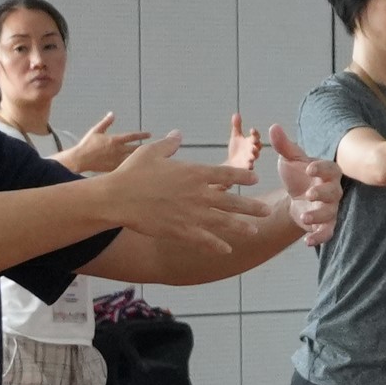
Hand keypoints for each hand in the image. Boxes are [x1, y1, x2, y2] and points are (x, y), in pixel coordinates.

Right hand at [58, 111, 142, 173]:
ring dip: (141, 158)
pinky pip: (127, 168)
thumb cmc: (87, 145)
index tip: (149, 134)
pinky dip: (133, 167)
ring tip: (149, 158)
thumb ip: (106, 122)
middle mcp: (118, 150)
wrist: (80, 159)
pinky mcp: (115, 169)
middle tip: (153, 148)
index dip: (142, 134)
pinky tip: (138, 168)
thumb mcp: (96, 131)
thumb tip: (112, 114)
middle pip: (136, 149)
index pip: (132, 136)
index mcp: (115, 140)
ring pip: (134, 159)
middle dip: (145, 148)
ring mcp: (117, 161)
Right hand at [102, 131, 270, 261]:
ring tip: (255, 231)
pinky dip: (217, 245)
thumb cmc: (132, 172)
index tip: (254, 178)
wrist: (118, 198)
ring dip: (240, 227)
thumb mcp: (152, 151)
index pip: (227, 173)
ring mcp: (192, 214)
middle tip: (267, 210)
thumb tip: (178, 134)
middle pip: (233, 201)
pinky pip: (205, 240)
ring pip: (224, 223)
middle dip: (252, 206)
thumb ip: (169, 144)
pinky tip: (227, 250)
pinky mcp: (181, 231)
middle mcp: (199, 194)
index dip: (243, 175)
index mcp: (194, 172)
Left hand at [222, 113, 261, 177]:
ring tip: (252, 155)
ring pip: (254, 157)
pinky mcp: (246, 168)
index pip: (255, 136)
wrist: (233, 164)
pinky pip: (249, 168)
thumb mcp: (236, 136)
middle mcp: (252, 150)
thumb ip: (237, 126)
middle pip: (257, 147)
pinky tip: (248, 166)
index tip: (252, 130)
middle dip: (256, 145)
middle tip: (254, 144)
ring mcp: (250, 159)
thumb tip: (236, 114)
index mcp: (251, 142)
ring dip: (253, 156)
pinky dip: (249, 167)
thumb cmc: (237, 149)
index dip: (255, 133)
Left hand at [266, 125, 341, 245]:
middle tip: (309, 194)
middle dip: (322, 193)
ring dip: (319, 215)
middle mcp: (333, 190)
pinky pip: (328, 232)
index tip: (309, 168)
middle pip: (334, 192)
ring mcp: (330, 208)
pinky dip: (319, 237)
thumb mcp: (290, 159)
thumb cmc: (297, 174)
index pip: (330, 168)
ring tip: (305, 217)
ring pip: (331, 213)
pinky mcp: (325, 224)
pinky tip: (307, 241)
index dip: (321, 168)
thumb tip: (273, 126)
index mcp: (327, 172)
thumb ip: (283, 145)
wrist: (298, 196)